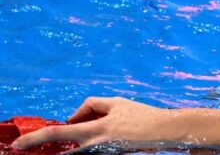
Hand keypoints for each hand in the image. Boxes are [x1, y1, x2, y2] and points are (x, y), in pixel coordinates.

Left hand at [12, 97, 171, 149]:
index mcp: (95, 130)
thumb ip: (92, 106)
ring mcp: (101, 153)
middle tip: (43, 139)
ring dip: (85, 136)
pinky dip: (94, 140)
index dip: (36, 138)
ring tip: (114, 128)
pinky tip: (116, 133)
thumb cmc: (143, 116)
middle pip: (66, 143)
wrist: (166, 131)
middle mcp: (95, 145)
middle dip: (52, 141)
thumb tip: (74, 117)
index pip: (59, 132)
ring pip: (81, 145)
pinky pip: (92, 147)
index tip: (19, 144)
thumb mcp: (117, 103)